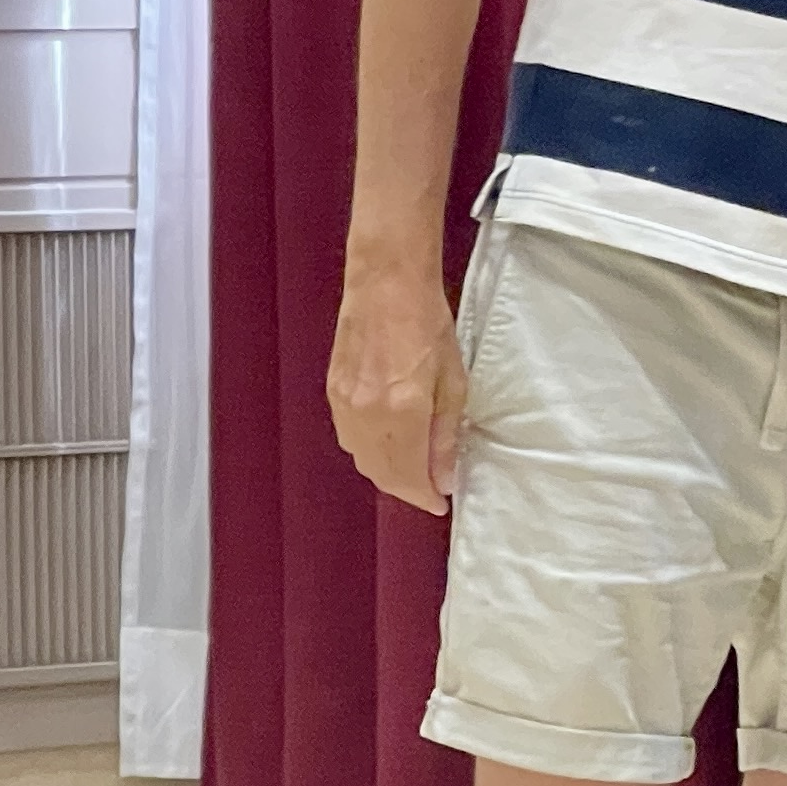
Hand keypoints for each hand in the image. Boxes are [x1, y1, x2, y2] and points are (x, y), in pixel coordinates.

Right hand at [329, 254, 466, 511]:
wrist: (386, 283)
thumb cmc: (427, 323)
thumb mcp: (453, 382)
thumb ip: (445, 435)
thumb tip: (445, 476)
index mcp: (402, 411)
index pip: (409, 476)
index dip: (425, 497)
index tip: (440, 503)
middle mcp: (367, 413)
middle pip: (381, 473)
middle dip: (406, 488)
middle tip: (430, 488)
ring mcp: (344, 402)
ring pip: (361, 458)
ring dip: (386, 472)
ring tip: (413, 468)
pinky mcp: (333, 390)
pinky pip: (348, 436)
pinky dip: (368, 449)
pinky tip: (387, 443)